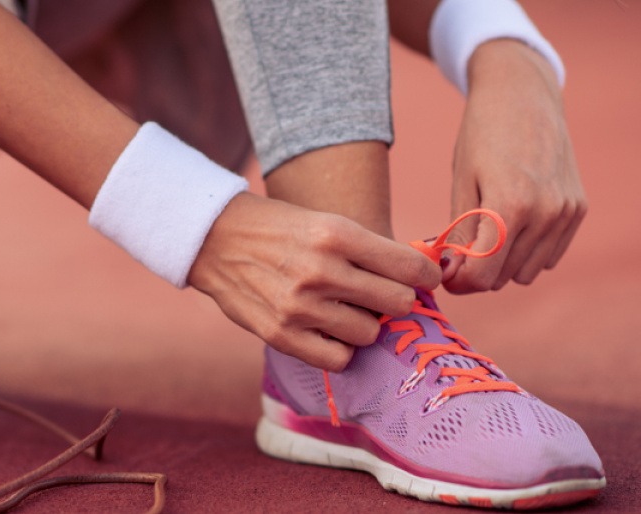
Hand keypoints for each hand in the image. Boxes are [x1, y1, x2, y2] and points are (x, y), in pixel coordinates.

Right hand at [188, 193, 439, 370]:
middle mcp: (320, 270)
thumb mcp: (325, 221)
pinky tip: (330, 331)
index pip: (409, 267)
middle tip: (381, 295)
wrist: (215, 238)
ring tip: (346, 310)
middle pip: (397, 303)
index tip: (423, 279)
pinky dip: (341, 348)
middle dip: (395, 300)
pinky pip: (338, 359)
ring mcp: (300, 306)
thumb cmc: (280, 228)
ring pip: (370, 333)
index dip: (425, 276)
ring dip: (365, 325)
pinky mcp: (281, 335)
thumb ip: (369, 250)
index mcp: (336, 234)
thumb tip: (420, 278)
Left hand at [443, 39, 586, 293]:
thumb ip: (460, 233)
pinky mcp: (578, 209)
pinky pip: (549, 256)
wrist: (524, 94)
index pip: (483, 275)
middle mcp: (546, 213)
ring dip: (504, 264)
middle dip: (477, 272)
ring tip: (486, 232)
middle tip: (460, 250)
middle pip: (504, 278)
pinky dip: (528, 251)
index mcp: (511, 205)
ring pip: (528, 272)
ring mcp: (566, 213)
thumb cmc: (482, 135)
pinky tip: (513, 224)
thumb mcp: (461, 181)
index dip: (459, 282)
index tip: (446, 272)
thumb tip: (454, 275)